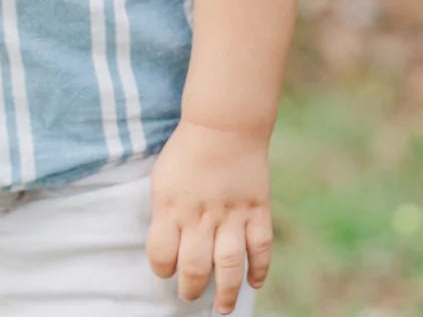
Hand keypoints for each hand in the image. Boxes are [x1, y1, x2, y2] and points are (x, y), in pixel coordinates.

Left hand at [146, 119, 272, 313]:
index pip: (161, 254)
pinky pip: (261, 247)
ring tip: (222, 308)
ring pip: (229, 266)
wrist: (224, 123)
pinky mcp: (257, 208)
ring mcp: (231, 213)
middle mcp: (200, 214)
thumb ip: (165, 215)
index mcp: (171, 206)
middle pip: (195, 268)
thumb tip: (168, 250)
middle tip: (191, 295)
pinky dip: (259, 269)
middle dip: (191, 289)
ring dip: (226, 293)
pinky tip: (254, 282)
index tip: (167, 270)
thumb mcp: (163, 179)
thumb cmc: (188, 152)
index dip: (163, 268)